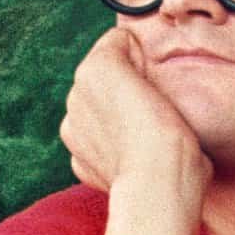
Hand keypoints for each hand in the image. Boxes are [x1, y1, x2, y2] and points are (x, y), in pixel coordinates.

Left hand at [60, 29, 211, 234]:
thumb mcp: (147, 68)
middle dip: (128, 91)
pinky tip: (132, 155)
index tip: (152, 83)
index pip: (116, 47)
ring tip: (145, 135)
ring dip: (121, 120)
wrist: (156, 187)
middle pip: (107, 83)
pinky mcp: (83, 167)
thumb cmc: (161, 133)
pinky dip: (114, 149)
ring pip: (105, 115)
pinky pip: (102, 147)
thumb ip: (126, 48)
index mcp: (89, 73)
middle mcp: (74, 102)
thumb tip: (123, 51)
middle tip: (153, 110)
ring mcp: (75, 138)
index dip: (140, 60)